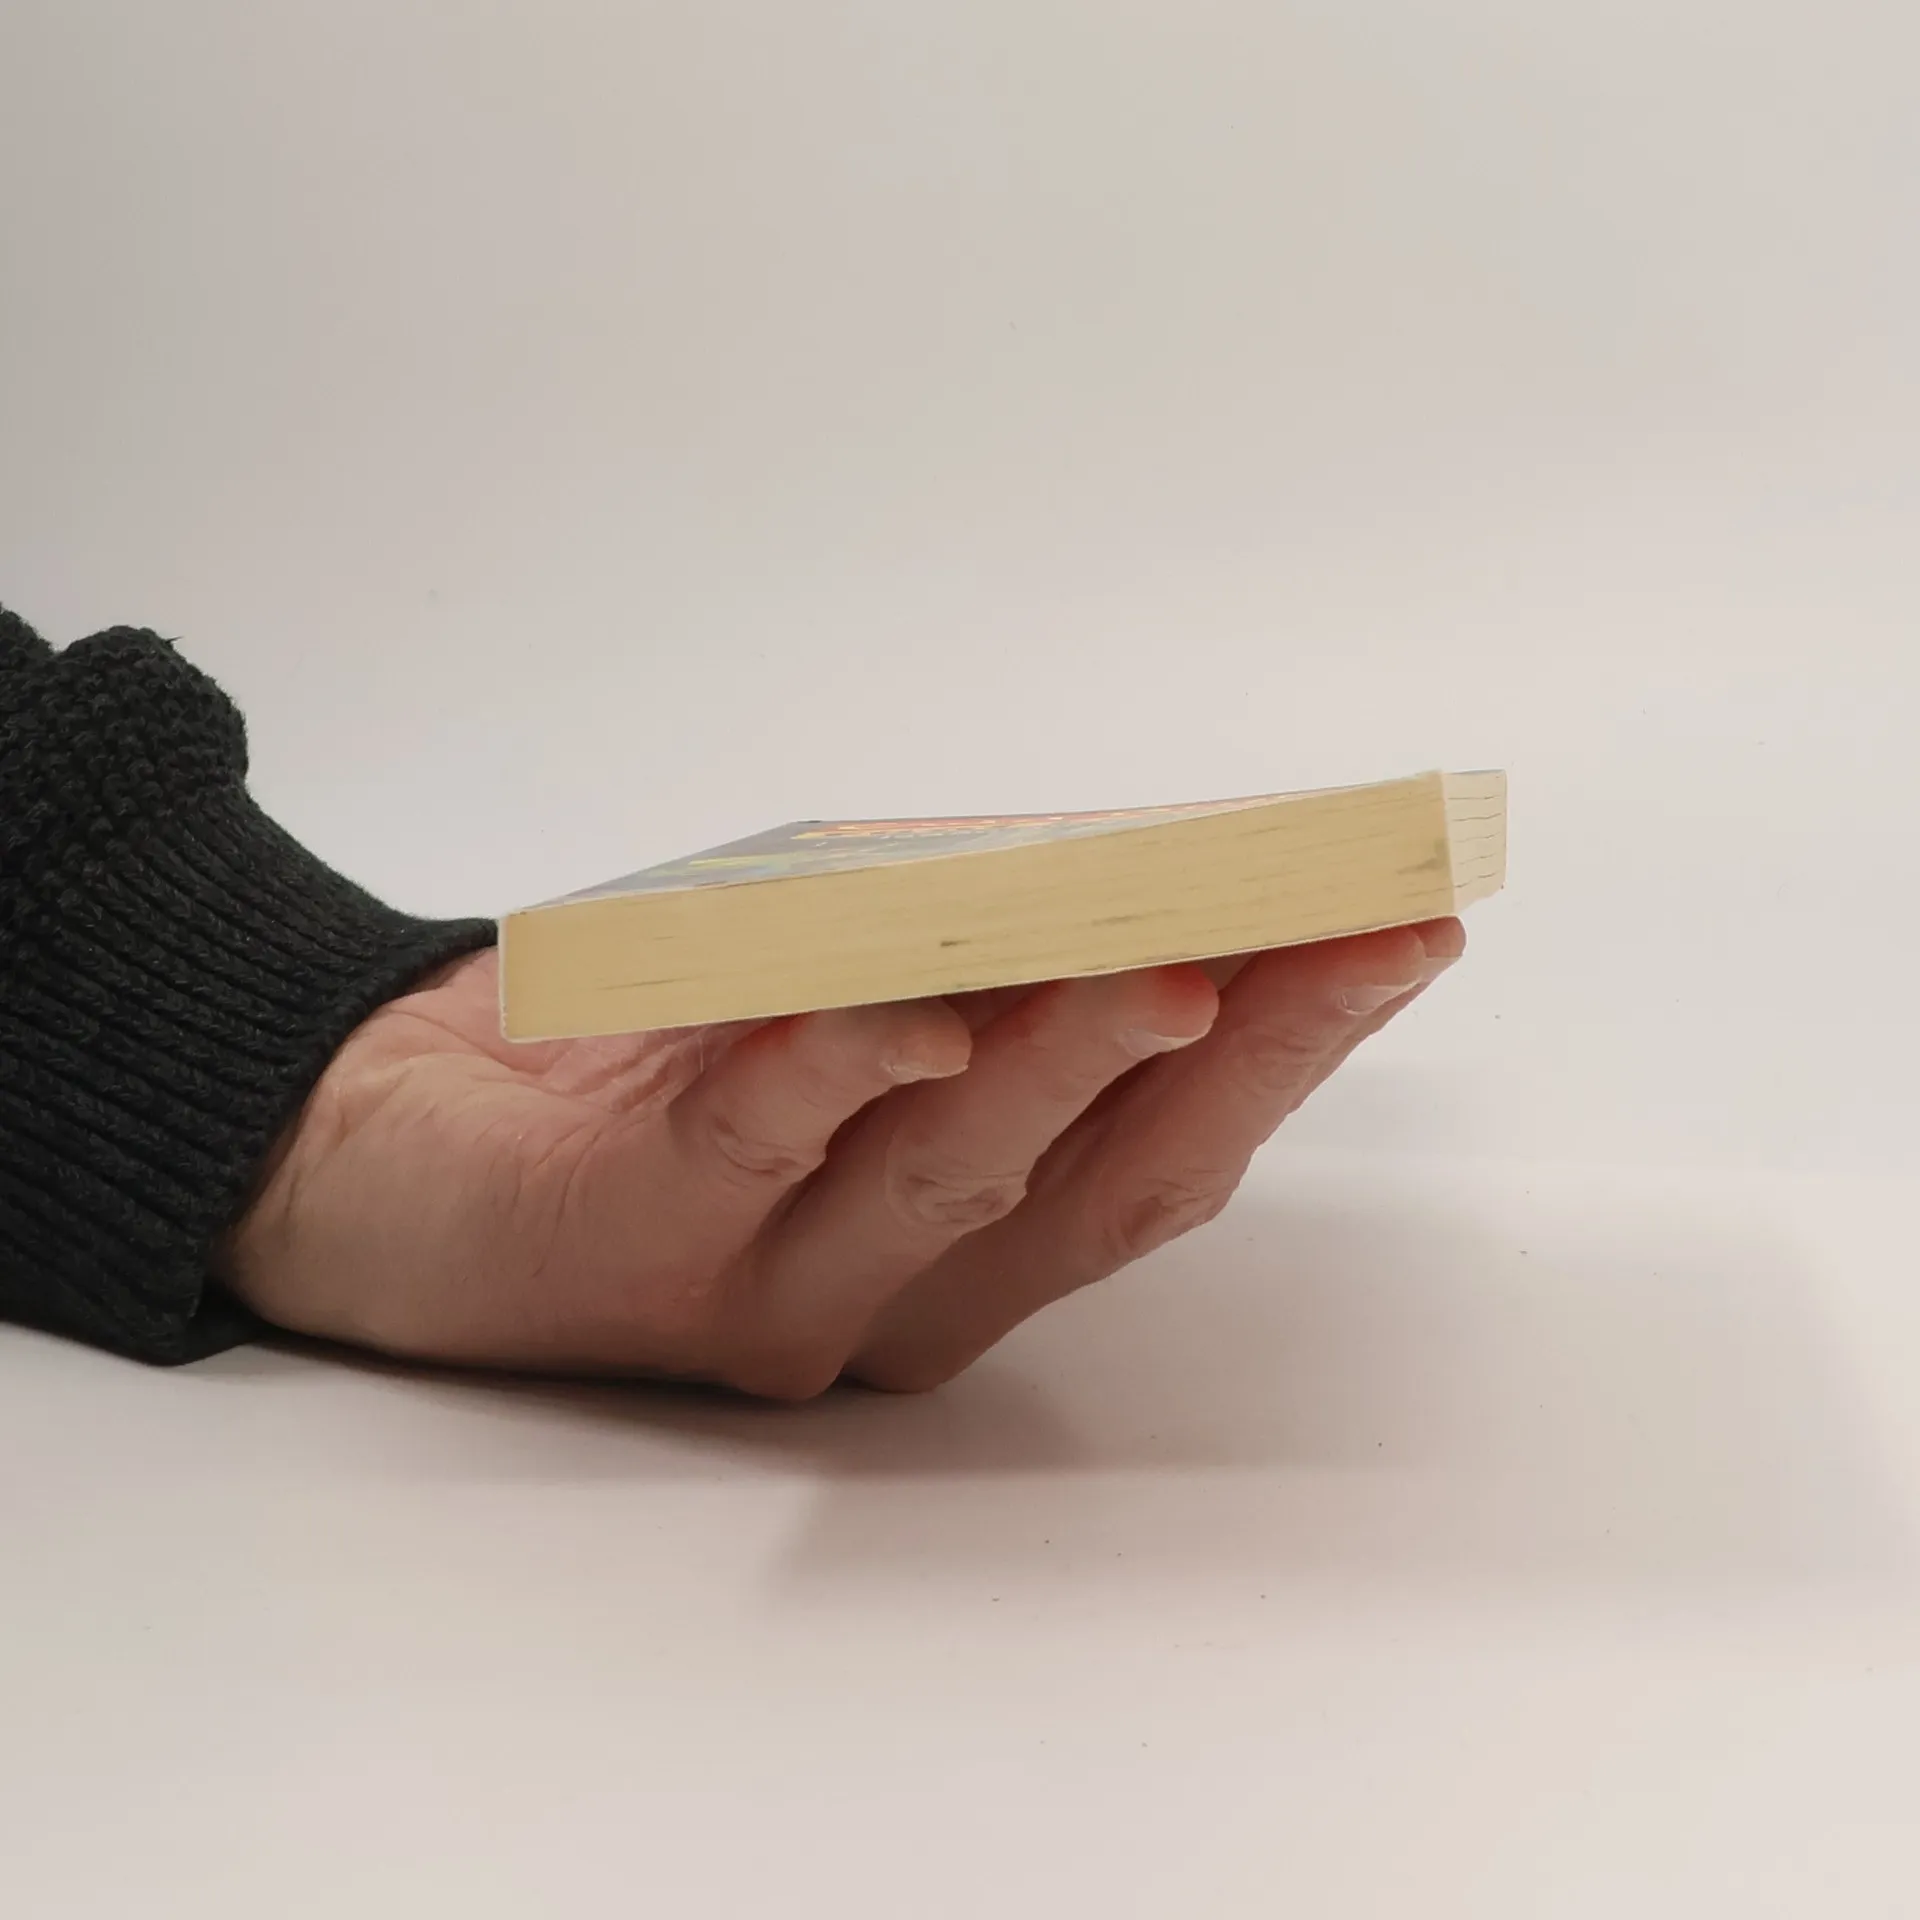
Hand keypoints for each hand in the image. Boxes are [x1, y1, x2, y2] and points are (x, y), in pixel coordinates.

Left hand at [219, 920, 1462, 1395]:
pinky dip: (842, 1063)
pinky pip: (756, 1141)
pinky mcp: (641, 1246)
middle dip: (1249, 1054)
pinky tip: (923, 1003)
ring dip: (1069, 1061)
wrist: (408, 1131)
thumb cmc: (660, 1044)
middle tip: (1364, 935)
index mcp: (978, 1224)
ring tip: (1173, 965)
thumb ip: (992, 938)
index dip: (1300, 1042)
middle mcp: (906, 1282)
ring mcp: (780, 1280)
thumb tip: (1163, 852)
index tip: (1411, 924)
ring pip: (954, 1174)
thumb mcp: (852, 967)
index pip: (1172, 1138)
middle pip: (1106, 1178)